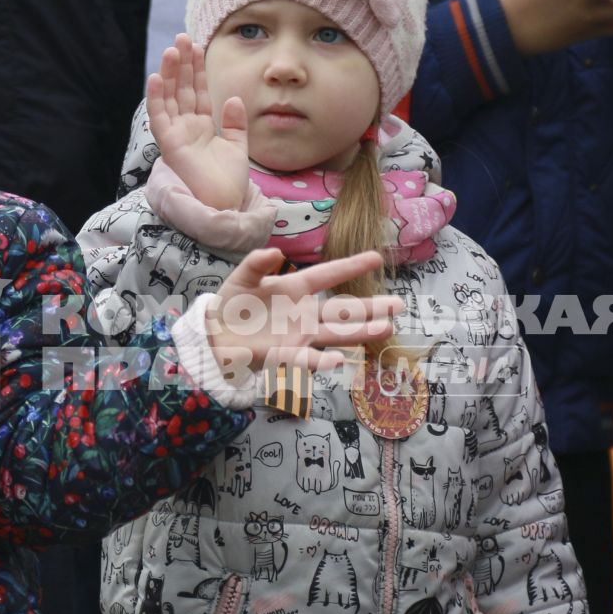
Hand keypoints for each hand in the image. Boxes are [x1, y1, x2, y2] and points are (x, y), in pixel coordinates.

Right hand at [147, 33, 248, 211]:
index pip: (198, 91)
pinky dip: (157, 98)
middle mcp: (186, 128)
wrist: (225, 205)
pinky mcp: (170, 145)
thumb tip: (235, 99)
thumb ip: (235, 123)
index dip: (197, 70)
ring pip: (169, 98)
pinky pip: (159, 118)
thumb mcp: (237, 146)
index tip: (198, 46)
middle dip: (182, 64)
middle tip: (182, 38)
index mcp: (201, 126)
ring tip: (172, 49)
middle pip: (182, 89)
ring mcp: (176, 135)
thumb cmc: (229, 183)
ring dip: (169, 74)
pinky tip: (157, 77)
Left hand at [206, 248, 400, 377]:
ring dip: (359, 332)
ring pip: (335, 333)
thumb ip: (256, 264)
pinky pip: (307, 359)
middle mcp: (304, 313)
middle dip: (371, 307)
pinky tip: (338, 360)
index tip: (376, 258)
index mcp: (295, 288)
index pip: (328, 275)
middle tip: (398, 304)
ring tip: (386, 329)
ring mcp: (299, 335)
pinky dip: (321, 361)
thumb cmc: (231, 304)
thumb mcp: (242, 277)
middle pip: (343, 309)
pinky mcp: (286, 355)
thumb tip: (274, 252)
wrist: (214, 335)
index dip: (351, 266)